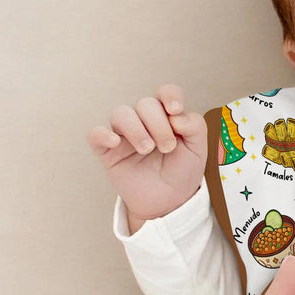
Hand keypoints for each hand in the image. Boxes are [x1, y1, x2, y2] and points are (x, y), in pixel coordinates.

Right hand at [87, 84, 206, 226]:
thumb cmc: (182, 172)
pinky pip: (95, 134)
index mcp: (167, 117)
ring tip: (147, 149)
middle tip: (167, 147)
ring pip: (121, 113)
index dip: (170, 95)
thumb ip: (195, 126)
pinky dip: (103, 134)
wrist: (169, 202)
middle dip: (158, 124)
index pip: (165, 92)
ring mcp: (124, 134)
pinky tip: (115, 143)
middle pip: (145, 104)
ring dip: (136, 129)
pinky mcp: (108, 151)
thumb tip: (176, 114)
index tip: (175, 110)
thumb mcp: (198, 150)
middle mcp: (144, 121)